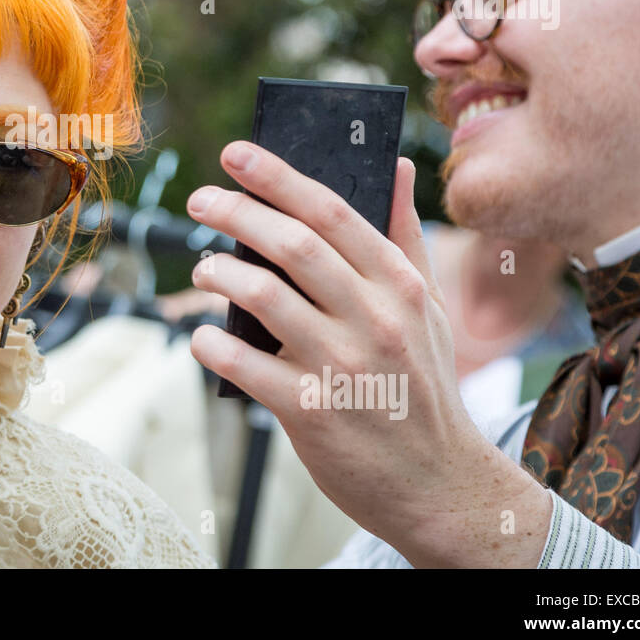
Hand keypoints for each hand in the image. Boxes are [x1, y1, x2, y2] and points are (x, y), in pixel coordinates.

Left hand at [185, 140, 552, 566]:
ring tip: (204, 270)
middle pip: (292, 244)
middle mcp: (374, 318)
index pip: (332, 211)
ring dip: (219, 273)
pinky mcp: (310, 410)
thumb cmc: (422, 387)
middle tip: (200, 201)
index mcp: (398, 284)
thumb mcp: (426, 308)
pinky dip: (211, 344)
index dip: (278, 176)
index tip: (236, 153)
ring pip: (261, 295)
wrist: (439, 485)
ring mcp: (342, 365)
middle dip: (236, 212)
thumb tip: (393, 164)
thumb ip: (404, 235)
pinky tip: (201, 337)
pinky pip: (242, 364)